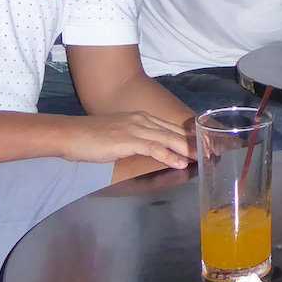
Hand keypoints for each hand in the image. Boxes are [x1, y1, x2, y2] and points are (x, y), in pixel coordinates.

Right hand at [65, 112, 193, 168]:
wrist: (70, 133)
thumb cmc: (91, 138)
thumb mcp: (119, 136)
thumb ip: (137, 141)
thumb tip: (153, 152)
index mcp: (141, 118)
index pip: (172, 127)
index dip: (188, 138)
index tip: (203, 147)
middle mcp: (142, 119)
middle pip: (175, 132)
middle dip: (193, 143)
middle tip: (211, 154)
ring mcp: (136, 128)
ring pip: (169, 138)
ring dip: (187, 150)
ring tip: (203, 159)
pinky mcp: (128, 139)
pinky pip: (155, 148)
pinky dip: (170, 155)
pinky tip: (181, 163)